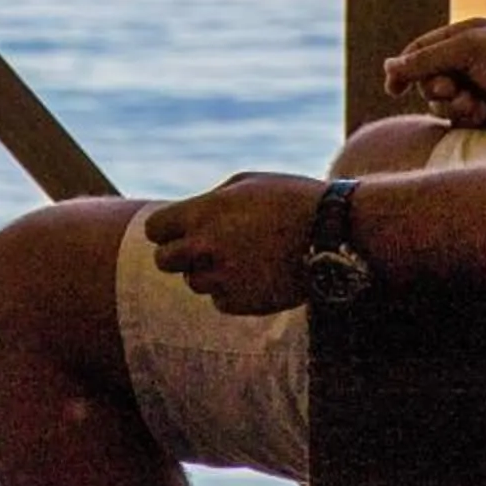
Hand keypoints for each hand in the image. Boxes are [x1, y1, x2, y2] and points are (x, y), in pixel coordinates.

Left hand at [142, 173, 323, 315]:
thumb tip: (186, 216)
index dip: (165, 230)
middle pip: (163, 262)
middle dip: (178, 255)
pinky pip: (220, 301)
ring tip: (242, 257)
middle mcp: (206, 247)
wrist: (332, 232)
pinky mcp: (242, 303)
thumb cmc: (289, 198)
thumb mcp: (246, 183)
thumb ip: (209, 201)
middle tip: (202, 249)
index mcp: (203, 212)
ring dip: (208, 273)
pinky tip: (256, 273)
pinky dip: (232, 291)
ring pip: (193, 283)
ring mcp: (223, 278)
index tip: (180, 230)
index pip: (154, 230)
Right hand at [382, 18, 485, 132]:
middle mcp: (467, 64)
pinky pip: (458, 121)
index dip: (404, 69)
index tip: (393, 88)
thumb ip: (426, 59)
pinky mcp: (484, 116)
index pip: (420, 51)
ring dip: (452, 104)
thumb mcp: (467, 49)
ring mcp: (475, 90)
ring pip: (439, 104)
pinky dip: (467, 117)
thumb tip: (388, 66)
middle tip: (452, 89)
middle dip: (435, 87)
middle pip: (426, 80)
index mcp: (463, 38)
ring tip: (474, 103)